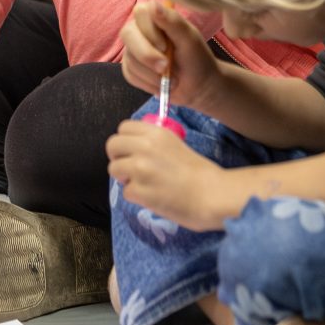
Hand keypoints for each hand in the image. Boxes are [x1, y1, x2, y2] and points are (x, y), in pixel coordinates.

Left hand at [106, 120, 232, 232]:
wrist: (212, 195)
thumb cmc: (201, 173)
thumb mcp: (176, 145)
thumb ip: (154, 143)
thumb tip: (135, 148)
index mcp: (156, 133)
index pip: (123, 128)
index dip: (125, 140)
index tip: (131, 150)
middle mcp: (144, 147)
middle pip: (112, 145)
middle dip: (118, 157)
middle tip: (130, 168)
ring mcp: (140, 169)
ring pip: (114, 169)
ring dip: (125, 178)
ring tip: (144, 184)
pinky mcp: (139, 191)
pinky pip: (125, 192)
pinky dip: (137, 197)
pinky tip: (153, 196)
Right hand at [120, 1, 227, 108]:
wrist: (197, 85)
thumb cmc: (196, 58)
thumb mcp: (189, 39)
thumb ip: (172, 21)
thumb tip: (153, 4)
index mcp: (155, 16)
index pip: (140, 12)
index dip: (150, 31)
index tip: (166, 46)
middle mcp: (140, 29)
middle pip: (127, 34)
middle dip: (147, 55)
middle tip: (165, 67)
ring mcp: (133, 49)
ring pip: (130, 59)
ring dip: (152, 74)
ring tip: (171, 78)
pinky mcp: (130, 68)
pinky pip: (130, 75)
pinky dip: (148, 83)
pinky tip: (161, 83)